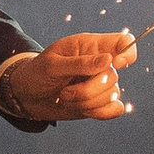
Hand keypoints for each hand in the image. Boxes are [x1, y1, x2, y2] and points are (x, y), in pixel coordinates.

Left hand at [2, 32, 133, 123]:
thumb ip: (79, 63)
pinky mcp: (99, 102)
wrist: (27, 96)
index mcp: (90, 46)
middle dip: (88, 89)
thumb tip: (108, 60)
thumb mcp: (51, 65)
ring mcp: (101, 84)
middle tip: (65, 91)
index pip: (123, 41)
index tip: (115, 63)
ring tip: (65, 97)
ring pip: (112, 94)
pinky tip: (83, 109)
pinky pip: (115, 109)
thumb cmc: (37, 73)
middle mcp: (100, 64)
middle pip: (113, 75)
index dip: (127, 51)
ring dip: (87, 101)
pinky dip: (100, 112)